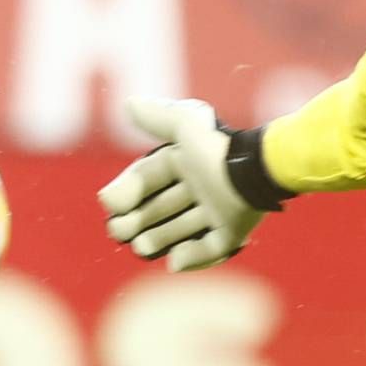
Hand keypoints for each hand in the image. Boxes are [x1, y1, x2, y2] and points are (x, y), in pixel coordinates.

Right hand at [98, 98, 262, 271]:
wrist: (256, 173)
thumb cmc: (215, 149)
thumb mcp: (184, 126)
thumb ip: (156, 117)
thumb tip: (129, 104)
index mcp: (188, 159)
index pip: (150, 176)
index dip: (127, 189)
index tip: (109, 204)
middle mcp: (202, 184)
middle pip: (162, 205)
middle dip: (139, 218)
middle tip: (119, 230)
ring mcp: (220, 210)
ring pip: (183, 228)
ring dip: (159, 238)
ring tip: (141, 247)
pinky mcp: (234, 231)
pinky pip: (211, 247)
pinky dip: (193, 255)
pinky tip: (173, 261)